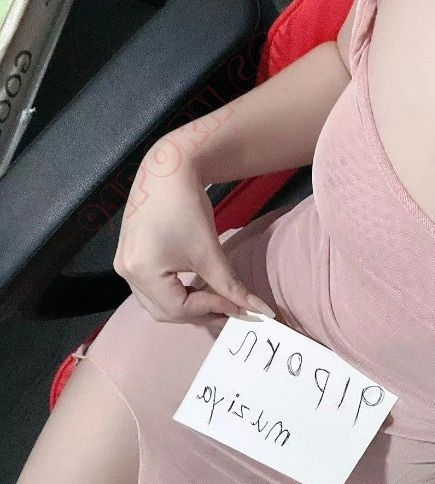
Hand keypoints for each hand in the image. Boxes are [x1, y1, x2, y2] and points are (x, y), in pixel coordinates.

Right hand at [114, 137, 275, 324]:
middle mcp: (127, 273)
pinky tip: (197, 290)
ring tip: (216, 302)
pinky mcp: (129, 259)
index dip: (211, 310)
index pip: (179, 308)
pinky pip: (152, 291)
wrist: (168, 170)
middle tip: (230, 311)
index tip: (239, 308)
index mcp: (142, 271)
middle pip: (165, 312)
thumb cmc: (187, 206)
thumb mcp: (211, 252)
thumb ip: (232, 288)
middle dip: (199, 314)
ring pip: (158, 304)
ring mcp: (124, 266)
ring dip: (187, 307)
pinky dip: (175, 295)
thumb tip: (260, 312)